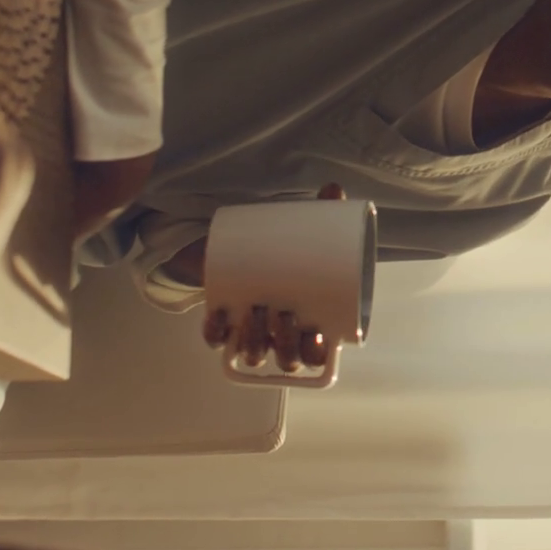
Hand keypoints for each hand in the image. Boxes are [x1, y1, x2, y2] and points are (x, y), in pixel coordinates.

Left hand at [201, 183, 342, 372]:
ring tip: (253, 311)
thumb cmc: (284, 252)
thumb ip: (322, 214)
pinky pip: (217, 341)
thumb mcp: (305, 234)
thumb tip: (334, 189)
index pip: (317, 357)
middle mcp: (279, 336)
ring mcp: (250, 333)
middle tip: (283, 314)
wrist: (240, 250)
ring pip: (254, 355)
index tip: (316, 334)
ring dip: (254, 341)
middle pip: (287, 360)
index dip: (316, 354)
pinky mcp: (222, 325)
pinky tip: (219, 315)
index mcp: (308, 325)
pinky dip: (216, 333)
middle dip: (285, 345)